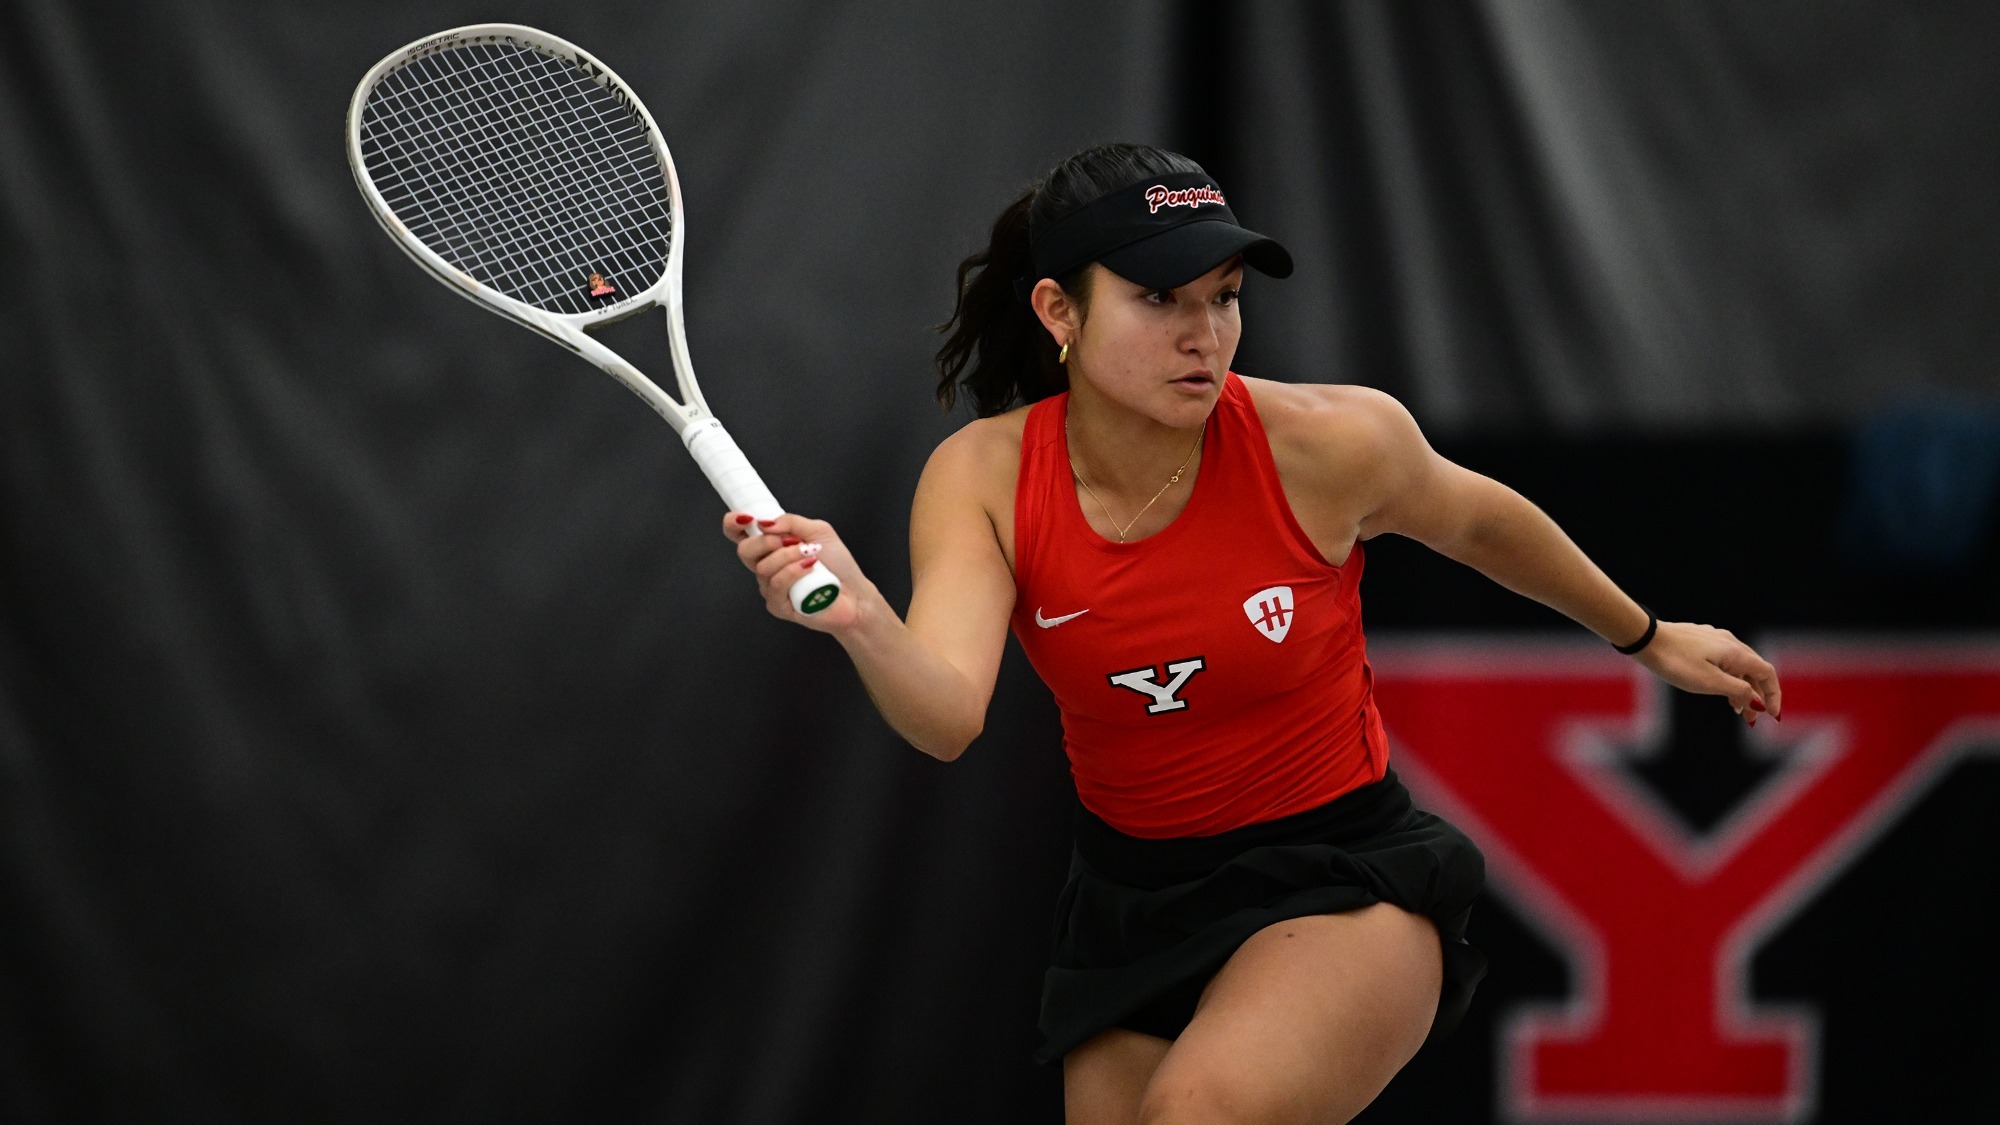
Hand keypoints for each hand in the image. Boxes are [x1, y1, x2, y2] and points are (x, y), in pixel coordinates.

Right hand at [721, 511, 868, 632]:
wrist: (855, 593)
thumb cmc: (838, 564)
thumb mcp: (818, 530)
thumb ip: (791, 521)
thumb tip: (764, 522)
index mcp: (770, 547)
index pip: (738, 535)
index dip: (733, 524)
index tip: (745, 518)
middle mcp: (765, 567)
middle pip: (744, 550)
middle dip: (767, 541)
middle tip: (792, 541)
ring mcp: (769, 587)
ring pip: (764, 567)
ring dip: (790, 556)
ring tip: (812, 556)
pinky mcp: (778, 606)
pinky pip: (776, 584)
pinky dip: (794, 572)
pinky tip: (810, 569)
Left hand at [1634, 621, 1780, 725]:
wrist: (1645, 639)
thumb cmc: (1676, 662)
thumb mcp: (1710, 682)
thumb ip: (1738, 691)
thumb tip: (1759, 702)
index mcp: (1736, 653)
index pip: (1767, 674)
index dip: (1773, 695)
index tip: (1772, 716)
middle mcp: (1730, 643)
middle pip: (1754, 671)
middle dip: (1756, 696)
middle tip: (1750, 720)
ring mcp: (1714, 640)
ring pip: (1737, 666)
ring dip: (1740, 688)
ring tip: (1735, 709)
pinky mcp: (1699, 641)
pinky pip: (1722, 661)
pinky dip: (1727, 678)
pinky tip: (1717, 688)